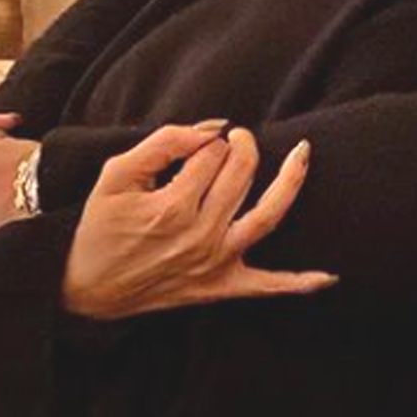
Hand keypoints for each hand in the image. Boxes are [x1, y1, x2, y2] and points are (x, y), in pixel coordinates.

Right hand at [61, 125, 335, 320]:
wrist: (87, 288)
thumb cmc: (100, 228)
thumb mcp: (116, 174)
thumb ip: (163, 142)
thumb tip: (211, 128)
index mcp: (171, 206)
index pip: (210, 155)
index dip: (205, 142)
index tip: (191, 146)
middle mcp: (200, 235)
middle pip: (241, 174)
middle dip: (241, 147)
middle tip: (234, 140)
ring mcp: (216, 262)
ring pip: (268, 215)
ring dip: (291, 181)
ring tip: (302, 153)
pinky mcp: (222, 287)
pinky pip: (268, 286)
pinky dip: (299, 283)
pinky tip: (329, 277)